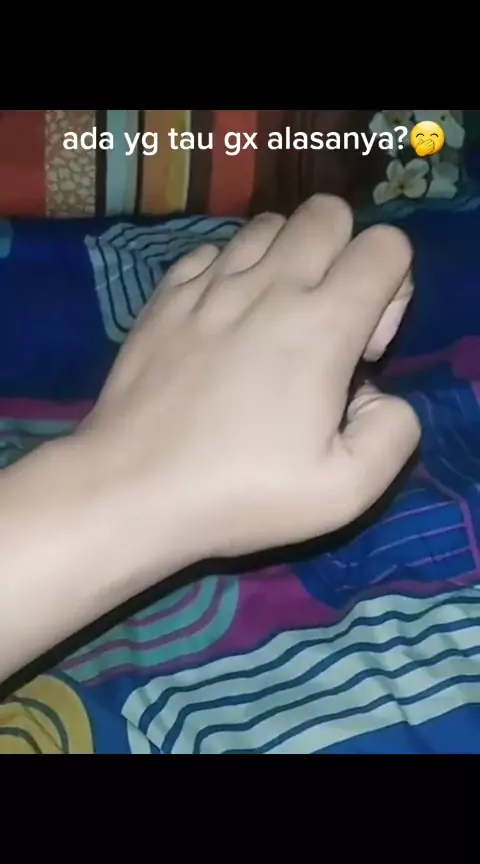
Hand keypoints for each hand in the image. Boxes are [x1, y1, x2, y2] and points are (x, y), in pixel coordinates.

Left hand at [80, 195, 419, 567]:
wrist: (133, 489)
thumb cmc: (239, 492)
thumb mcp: (346, 491)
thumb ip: (393, 431)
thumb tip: (377, 395)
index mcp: (322, 324)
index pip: (385, 247)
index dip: (393, 289)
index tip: (365, 350)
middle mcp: (268, 286)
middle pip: (328, 212)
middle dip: (345, 255)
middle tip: (326, 323)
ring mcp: (209, 285)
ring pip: (268, 224)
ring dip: (289, 258)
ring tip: (276, 319)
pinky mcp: (165, 296)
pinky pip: (212, 251)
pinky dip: (231, 271)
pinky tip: (225, 321)